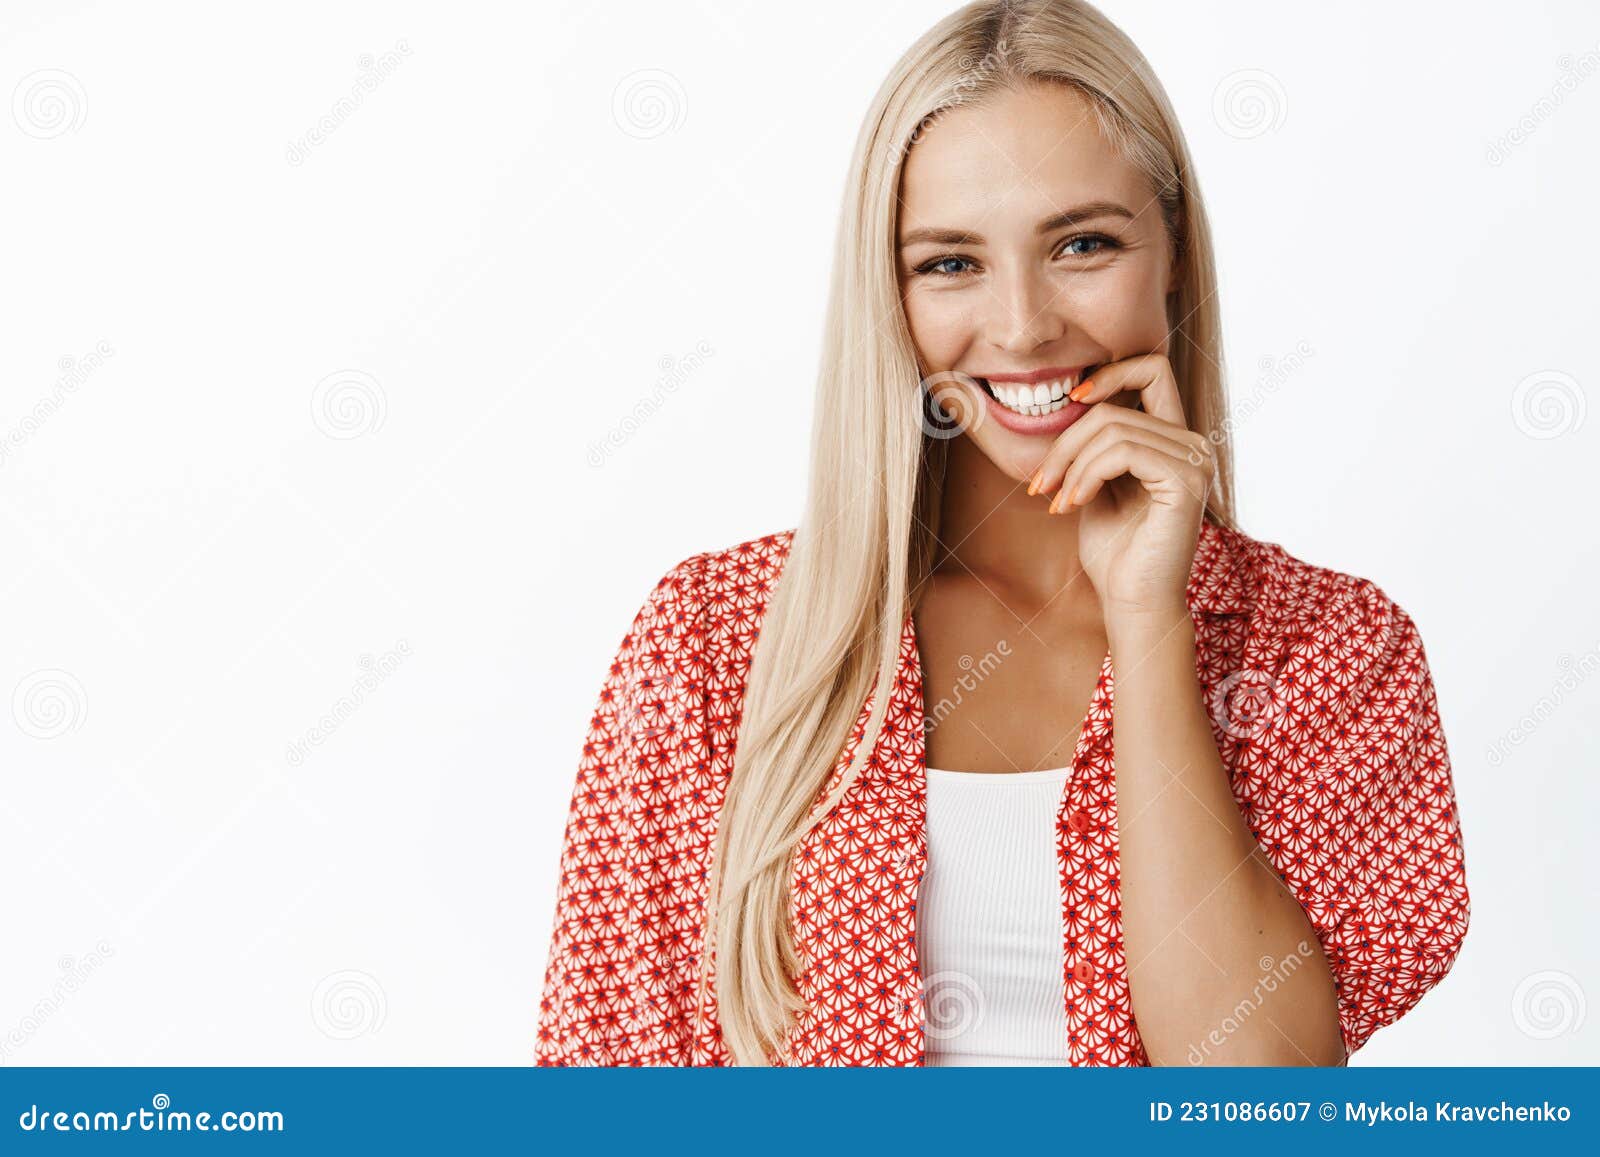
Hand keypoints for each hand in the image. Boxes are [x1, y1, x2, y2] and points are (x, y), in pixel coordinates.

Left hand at [1025, 353, 1214, 621]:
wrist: (1131, 601)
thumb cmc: (1113, 551)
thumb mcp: (1095, 484)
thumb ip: (1093, 445)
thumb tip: (1066, 404)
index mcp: (1174, 439)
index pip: (1153, 369)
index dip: (1111, 372)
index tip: (1070, 401)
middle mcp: (1193, 443)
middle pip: (1113, 408)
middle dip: (1064, 443)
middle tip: (1040, 484)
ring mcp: (1195, 460)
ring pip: (1112, 428)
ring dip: (1070, 465)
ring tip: (1056, 500)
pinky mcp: (1187, 480)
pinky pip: (1123, 451)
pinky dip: (1087, 474)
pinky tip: (1074, 503)